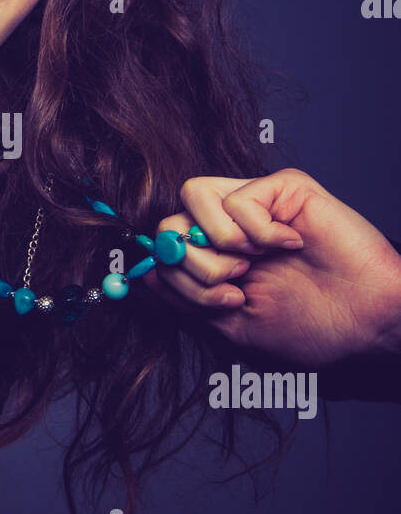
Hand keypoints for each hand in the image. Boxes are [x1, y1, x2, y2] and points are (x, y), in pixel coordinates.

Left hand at [141, 169, 400, 365]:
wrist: (367, 321)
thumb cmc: (314, 325)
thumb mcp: (234, 325)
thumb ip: (188, 298)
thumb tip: (147, 274)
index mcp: (216, 256)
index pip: (162, 244)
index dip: (171, 272)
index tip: (212, 301)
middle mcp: (230, 225)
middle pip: (169, 219)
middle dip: (192, 264)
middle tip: (234, 287)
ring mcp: (256, 203)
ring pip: (192, 195)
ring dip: (217, 243)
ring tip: (252, 264)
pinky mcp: (283, 188)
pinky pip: (238, 199)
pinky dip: (259, 233)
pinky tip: (290, 246)